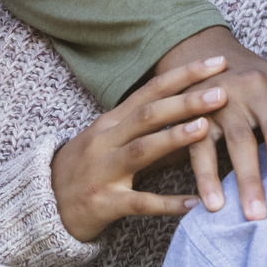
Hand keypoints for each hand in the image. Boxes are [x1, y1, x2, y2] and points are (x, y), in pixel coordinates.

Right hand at [51, 55, 227, 241]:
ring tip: (204, 130)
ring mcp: (103, 172)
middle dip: (185, 102)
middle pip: (147, 115)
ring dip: (172, 139)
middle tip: (221, 92)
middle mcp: (105, 141)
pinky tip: (193, 204)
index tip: (217, 62)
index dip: (183, 75)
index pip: (150, 90)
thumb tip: (195, 109)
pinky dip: (166, 203)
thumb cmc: (89, 166)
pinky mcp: (104, 204)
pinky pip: (139, 203)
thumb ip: (146, 125)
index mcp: (111, 121)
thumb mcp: (111, 139)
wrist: (45, 203)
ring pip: (140, 151)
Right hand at [155, 27, 266, 223]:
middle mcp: (261, 85)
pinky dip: (207, 177)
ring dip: (248, 181)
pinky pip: (201, 146)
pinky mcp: (198, 110)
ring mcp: (227, 95)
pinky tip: (214, 205)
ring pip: (240, 140)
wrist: (209, 54)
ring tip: (255, 216)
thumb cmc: (263, 88)